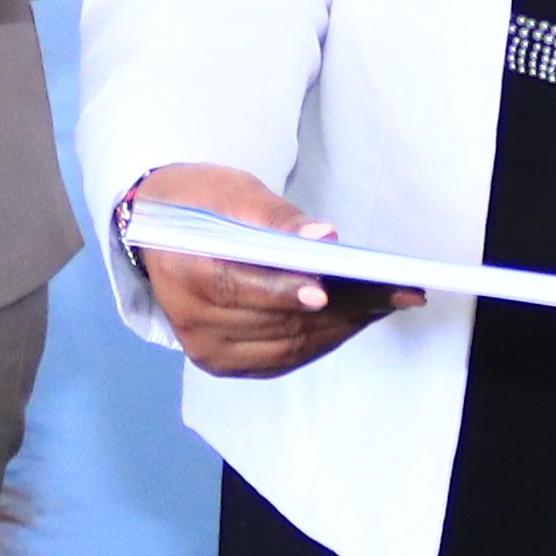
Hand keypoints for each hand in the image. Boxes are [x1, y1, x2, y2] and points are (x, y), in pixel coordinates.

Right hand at [129, 162, 401, 376]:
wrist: (159, 232)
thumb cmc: (199, 203)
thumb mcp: (233, 192)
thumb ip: (277, 218)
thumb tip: (324, 239)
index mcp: (182, 270)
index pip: (235, 286)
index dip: (282, 289)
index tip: (326, 287)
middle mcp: (191, 322)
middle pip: (275, 320)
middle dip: (341, 305)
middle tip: (396, 289)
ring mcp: (208, 350)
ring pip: (289, 344)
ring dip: (344, 324)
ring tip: (390, 300)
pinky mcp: (226, 363)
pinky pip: (286, 358)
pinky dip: (326, 338)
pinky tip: (359, 317)